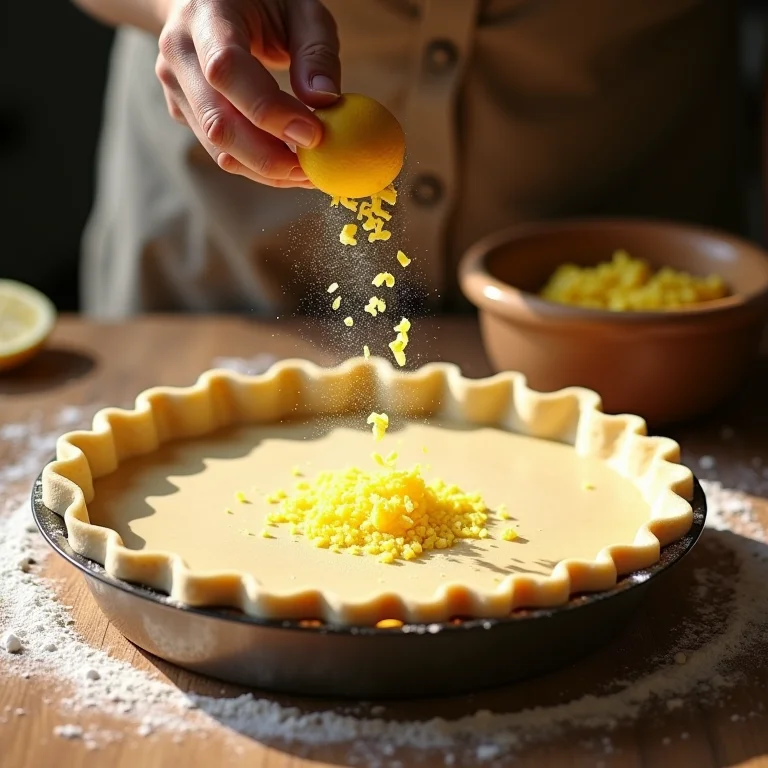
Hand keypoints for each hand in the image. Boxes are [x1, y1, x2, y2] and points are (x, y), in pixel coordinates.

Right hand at [155, 0, 339, 187]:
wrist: (210, 0)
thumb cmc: (265, 1)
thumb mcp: (301, 8)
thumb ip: (316, 51)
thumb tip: (325, 101)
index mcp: (205, 14)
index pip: (226, 70)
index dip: (268, 110)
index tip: (313, 134)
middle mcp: (180, 52)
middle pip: (219, 123)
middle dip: (270, 156)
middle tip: (315, 168)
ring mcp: (176, 87)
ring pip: (220, 149)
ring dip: (268, 170)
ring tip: (308, 172)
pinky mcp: (184, 112)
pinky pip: (223, 153)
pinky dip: (259, 167)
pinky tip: (289, 163)